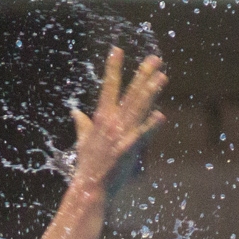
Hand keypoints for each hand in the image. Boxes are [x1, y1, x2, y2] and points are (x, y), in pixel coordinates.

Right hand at [70, 47, 167, 192]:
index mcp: (101, 118)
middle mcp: (112, 122)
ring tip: (162, 76)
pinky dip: (151, 125)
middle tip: (155, 58)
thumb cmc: (88, 166)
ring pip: (139, 108)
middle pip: (130, 93)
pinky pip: (142, 134)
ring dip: (151, 91)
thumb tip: (75, 111)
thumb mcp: (83, 142)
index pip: (108, 86)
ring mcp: (121, 135)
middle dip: (142, 74)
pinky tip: (160, 115)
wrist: (90, 188)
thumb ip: (82, 125)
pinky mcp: (129, 149)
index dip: (113, 68)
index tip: (117, 50)